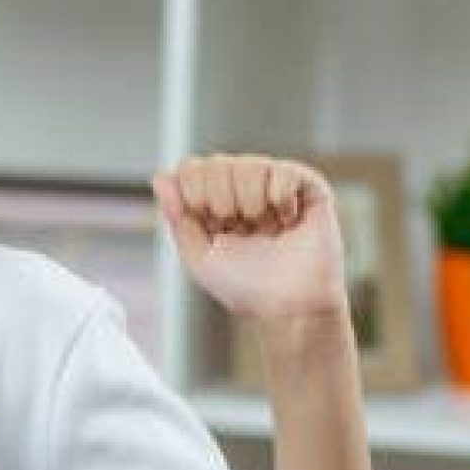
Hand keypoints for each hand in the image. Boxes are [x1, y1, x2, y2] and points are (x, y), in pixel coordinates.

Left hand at [153, 155, 349, 323]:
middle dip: (219, 200)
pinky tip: (287, 221)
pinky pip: (284, 170)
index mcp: (215, 200)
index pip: (191, 168)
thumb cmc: (245, 286)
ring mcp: (275, 185)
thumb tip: (161, 177)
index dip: (192, 193)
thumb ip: (177, 216)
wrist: (289, 306)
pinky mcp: (308, 188)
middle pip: (216, 163)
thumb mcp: (198, 255)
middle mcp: (243, 188)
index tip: (207, 224)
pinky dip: (279, 198)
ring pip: (249, 164)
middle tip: (236, 228)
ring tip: (264, 228)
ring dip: (250, 202)